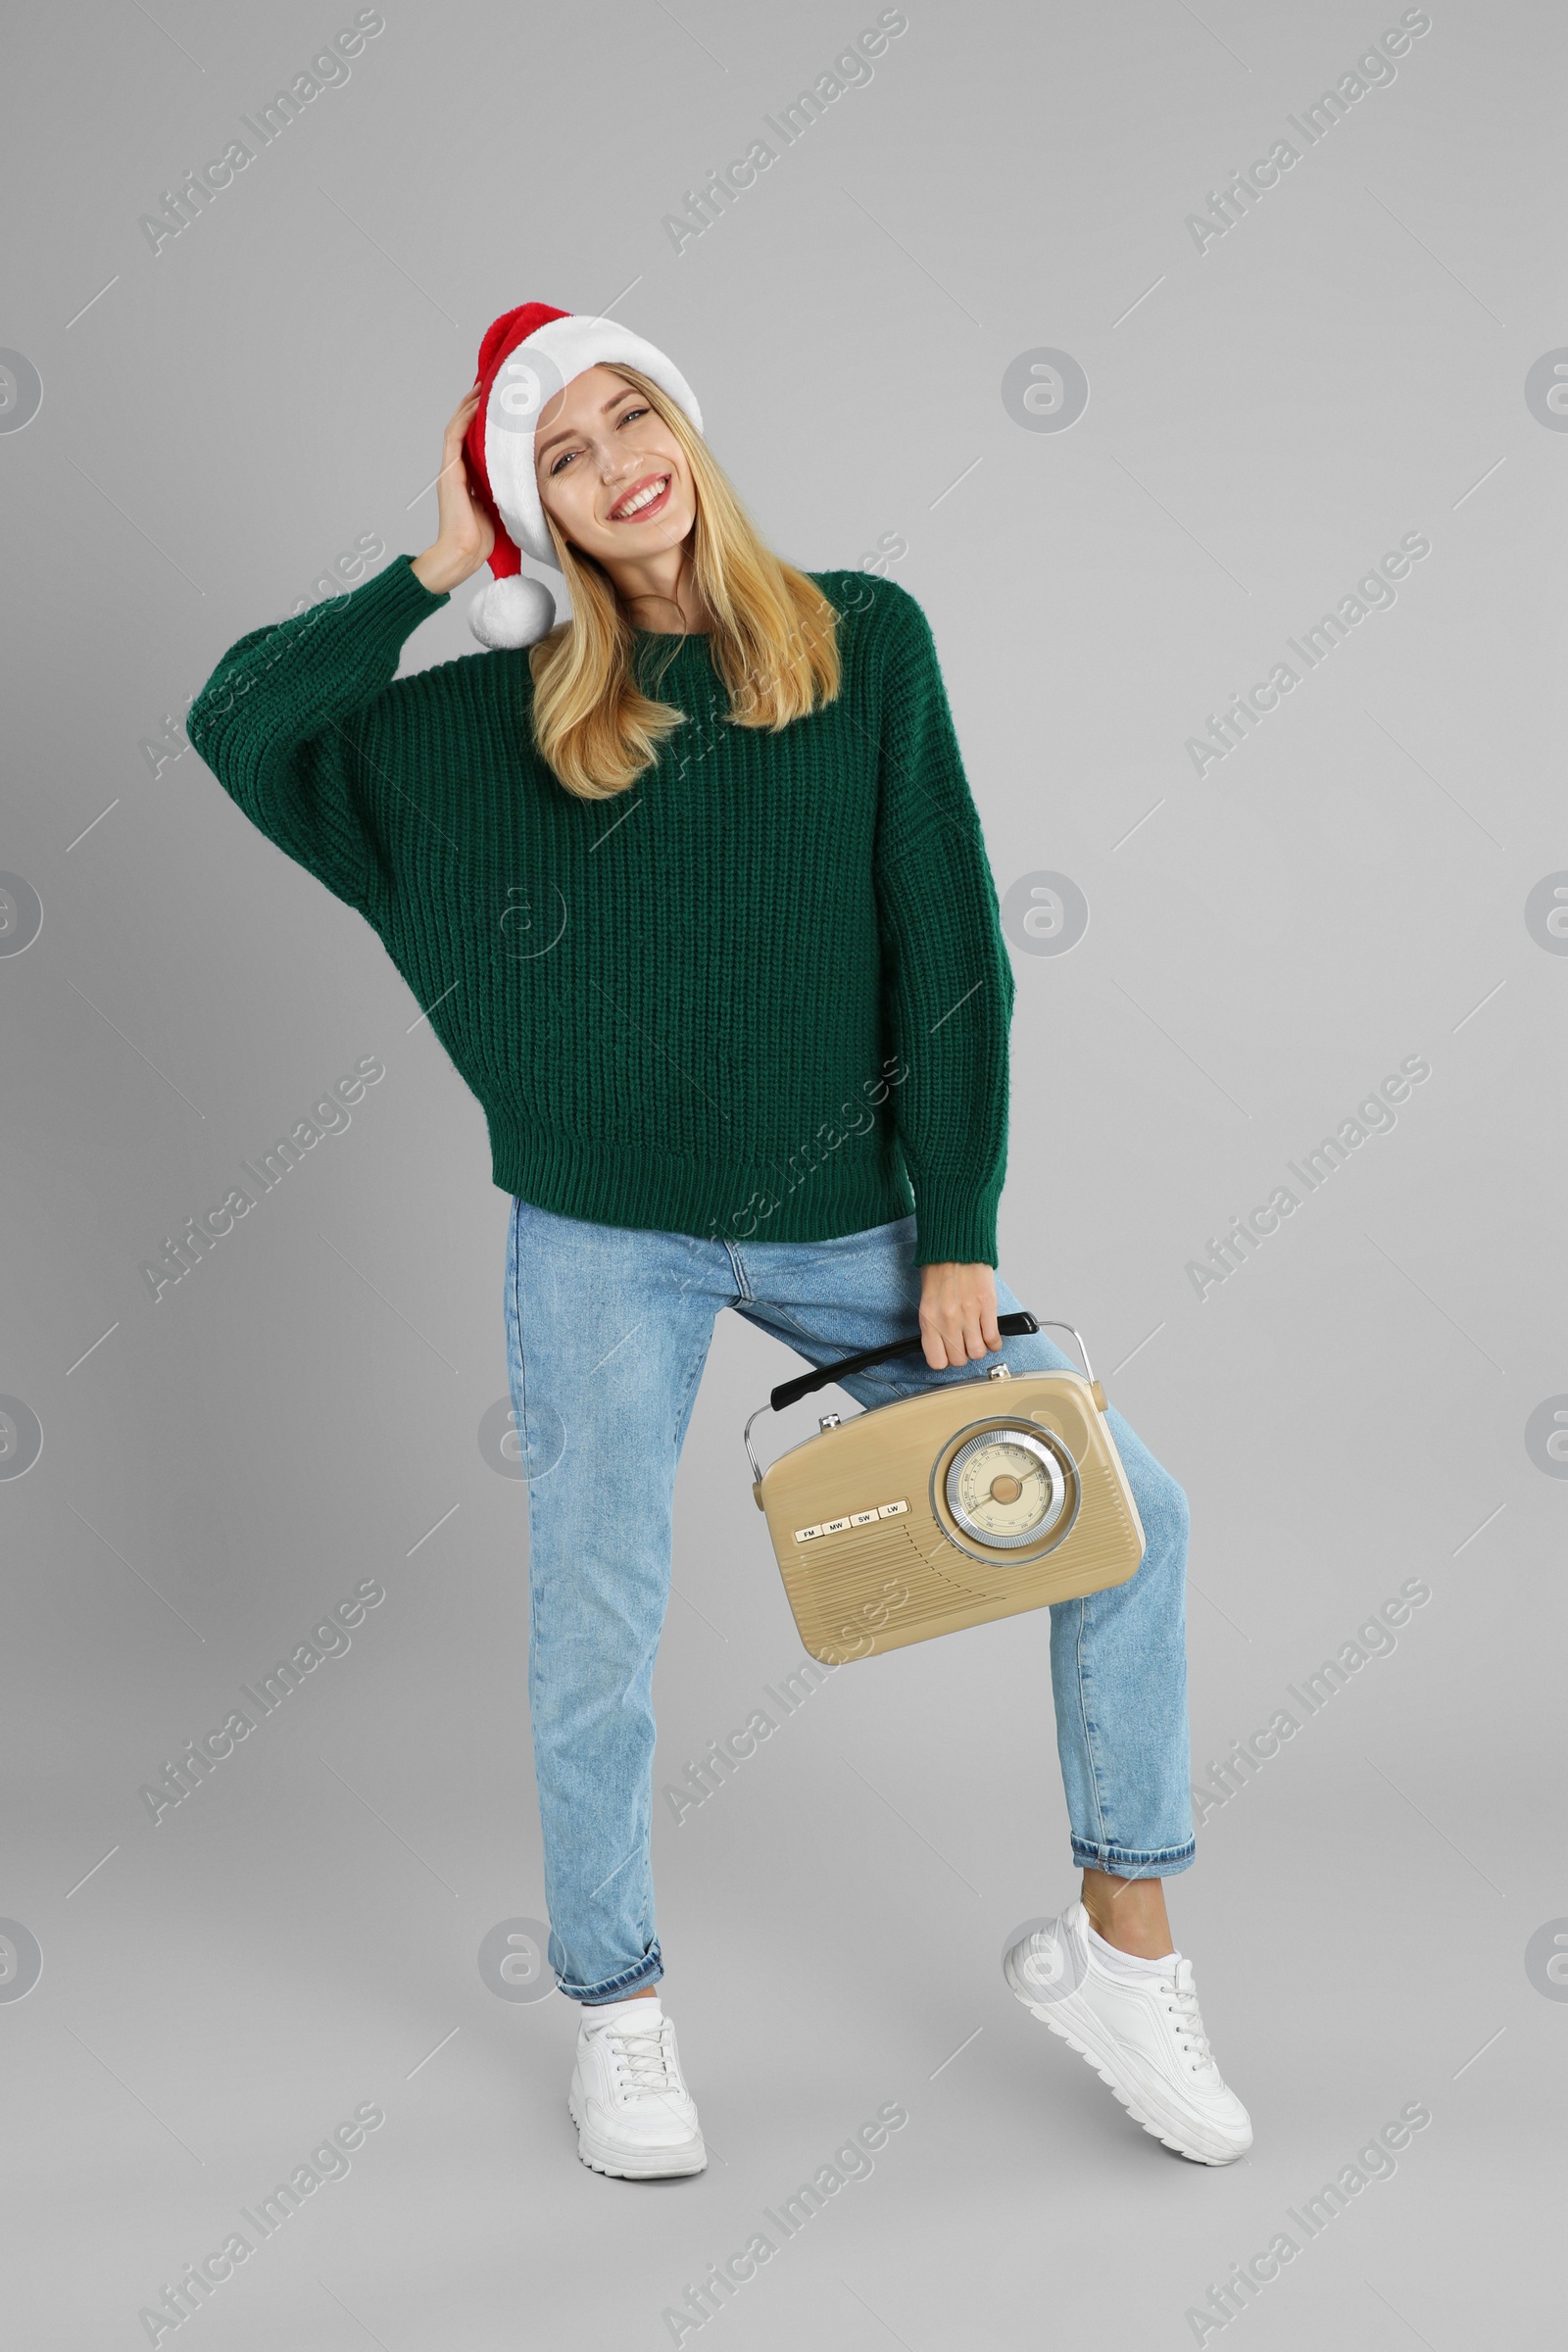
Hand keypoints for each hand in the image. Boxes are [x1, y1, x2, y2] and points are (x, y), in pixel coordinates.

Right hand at [411, 384, 495, 595]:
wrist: (464, 554)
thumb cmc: (483, 539)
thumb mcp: (502, 506)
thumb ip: (507, 488)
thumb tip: (530, 478)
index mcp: (469, 476)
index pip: (475, 439)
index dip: (485, 419)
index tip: (501, 402)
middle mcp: (457, 468)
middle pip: (465, 427)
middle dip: (476, 405)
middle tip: (491, 384)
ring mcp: (450, 469)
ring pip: (457, 426)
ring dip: (469, 404)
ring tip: (482, 385)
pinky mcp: (449, 472)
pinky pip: (453, 436)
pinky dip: (463, 418)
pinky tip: (474, 403)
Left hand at [917, 1261, 1001, 1369]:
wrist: (956, 1245)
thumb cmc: (939, 1268)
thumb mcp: (927, 1299)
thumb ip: (933, 1324)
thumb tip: (942, 1344)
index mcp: (929, 1319)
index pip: (936, 1360)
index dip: (944, 1361)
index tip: (948, 1355)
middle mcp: (947, 1320)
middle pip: (959, 1360)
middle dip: (962, 1355)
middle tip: (964, 1345)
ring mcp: (969, 1314)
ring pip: (977, 1352)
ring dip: (979, 1349)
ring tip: (977, 1340)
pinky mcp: (987, 1306)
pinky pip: (993, 1338)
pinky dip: (994, 1342)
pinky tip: (990, 1336)